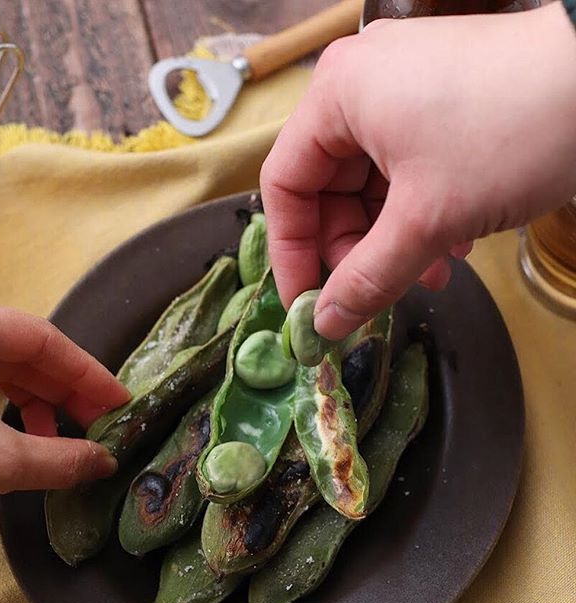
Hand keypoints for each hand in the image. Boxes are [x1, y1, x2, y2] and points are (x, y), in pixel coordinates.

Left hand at [0, 291, 129, 525]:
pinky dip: (0, 415)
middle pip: (20, 353)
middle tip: (100, 429)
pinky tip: (17, 443)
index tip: (121, 403)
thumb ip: (59, 457)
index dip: (88, 375)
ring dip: (33, 408)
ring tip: (59, 444)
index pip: (42, 339)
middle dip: (63, 395)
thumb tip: (105, 463)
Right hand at [261, 3, 575, 338]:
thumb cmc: (510, 135)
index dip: (291, 253)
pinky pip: (408, 171)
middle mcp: (361, 86)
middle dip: (356, 251)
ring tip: (433, 272)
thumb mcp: (427, 218)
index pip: (285, 185)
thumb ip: (367, 277)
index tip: (308, 304)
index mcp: (337, 95)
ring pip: (374, 187)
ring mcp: (404, 90)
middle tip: (379, 293)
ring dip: (395, 240)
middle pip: (330, 190)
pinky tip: (456, 240)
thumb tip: (324, 324)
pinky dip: (423, 213)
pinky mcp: (441, 103)